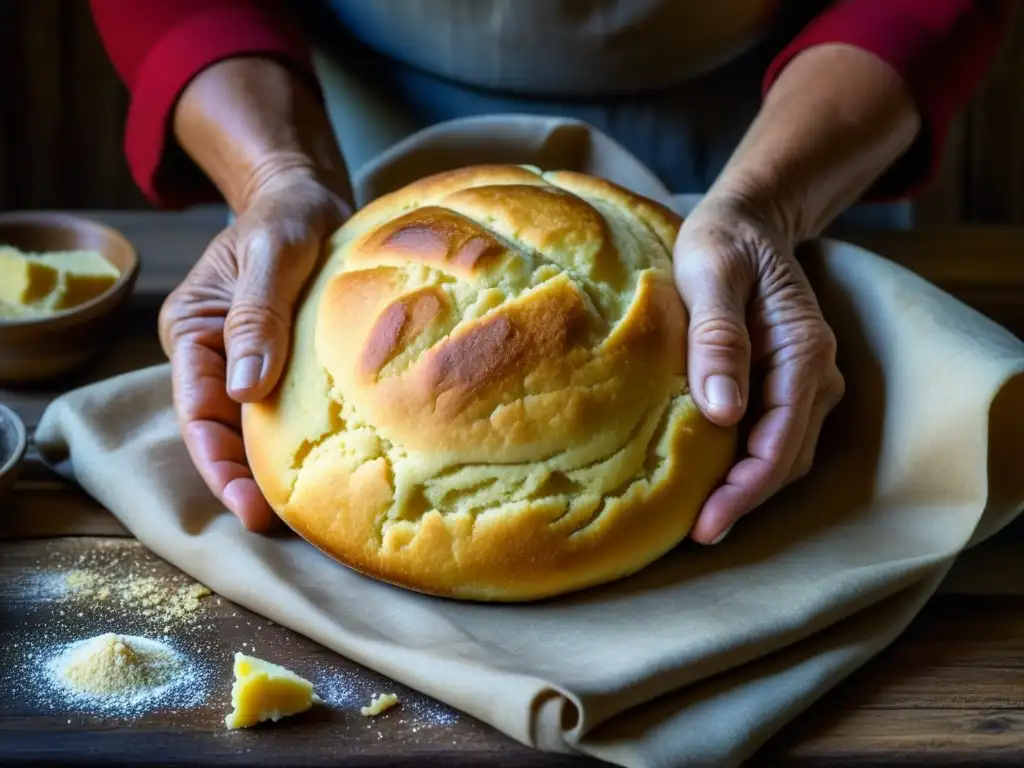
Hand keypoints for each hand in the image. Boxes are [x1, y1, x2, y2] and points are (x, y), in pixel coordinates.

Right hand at [159, 170, 350, 530]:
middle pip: (222, 431)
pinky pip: (289, 411)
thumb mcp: (271, 252)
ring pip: (255, 429)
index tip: (245, 504)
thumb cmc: (285, 215)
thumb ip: (258, 313)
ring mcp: (251, 363)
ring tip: (304, 515)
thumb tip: (247, 387)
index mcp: (193, 333)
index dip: (217, 462)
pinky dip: (302, 441)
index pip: (196, 410)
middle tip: (275, 526)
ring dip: (272, 470)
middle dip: (242, 482)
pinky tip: (330, 470)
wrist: (309, 199)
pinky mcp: (287, 365)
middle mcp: (216, 357)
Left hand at [673, 194, 845, 543]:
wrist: (746, 221)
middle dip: (744, 500)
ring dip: (747, 488)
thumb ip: (718, 337)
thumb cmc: (722, 241)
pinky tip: (708, 477)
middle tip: (696, 533)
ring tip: (698, 516)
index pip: (780, 441)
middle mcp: (815, 373)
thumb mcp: (711, 273)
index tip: (706, 523)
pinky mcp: (784, 383)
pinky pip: (772, 437)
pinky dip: (745, 464)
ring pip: (783, 454)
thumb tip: (724, 412)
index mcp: (803, 350)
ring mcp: (804, 380)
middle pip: (786, 458)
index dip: (745, 490)